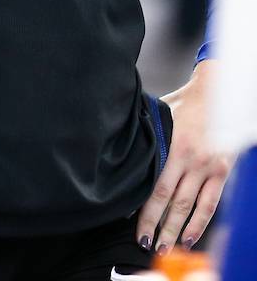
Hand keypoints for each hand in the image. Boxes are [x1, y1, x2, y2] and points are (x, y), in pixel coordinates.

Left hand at [136, 61, 231, 253]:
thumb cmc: (183, 103)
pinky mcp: (221, 172)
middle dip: (155, 224)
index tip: (127, 219)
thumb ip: (146, 133)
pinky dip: (199, 224)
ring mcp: (207, 168)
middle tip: (143, 243)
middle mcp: (190, 159)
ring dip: (175, 231)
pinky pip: (210, 205)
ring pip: (188, 207)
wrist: (217, 94)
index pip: (153, 182)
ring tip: (162, 248)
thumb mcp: (160, 113)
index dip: (140, 203)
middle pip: (168, 200)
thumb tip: (122, 148)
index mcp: (172, 144)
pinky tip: (188, 238)